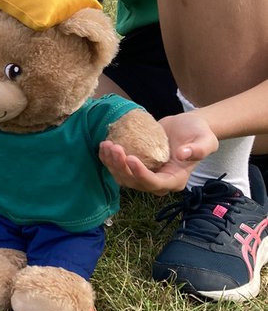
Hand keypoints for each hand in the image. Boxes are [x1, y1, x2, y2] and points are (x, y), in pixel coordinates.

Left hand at [100, 111, 218, 193]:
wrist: (187, 126)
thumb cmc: (198, 133)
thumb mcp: (206, 139)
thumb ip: (200, 149)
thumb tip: (183, 155)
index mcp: (175, 180)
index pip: (155, 184)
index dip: (140, 174)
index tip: (130, 158)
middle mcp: (158, 182)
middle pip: (135, 182)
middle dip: (121, 168)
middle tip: (115, 147)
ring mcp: (145, 175)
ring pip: (123, 178)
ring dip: (111, 164)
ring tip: (107, 145)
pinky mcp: (136, 166)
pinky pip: (118, 168)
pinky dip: (108, 159)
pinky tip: (103, 146)